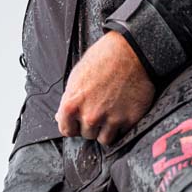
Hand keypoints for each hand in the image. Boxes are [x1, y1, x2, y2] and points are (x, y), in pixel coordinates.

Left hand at [55, 31, 154, 145]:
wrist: (130, 51)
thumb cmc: (102, 59)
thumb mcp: (77, 76)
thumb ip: (68, 99)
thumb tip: (61, 116)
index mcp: (72, 104)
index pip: (66, 130)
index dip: (73, 125)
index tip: (78, 122)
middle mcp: (90, 115)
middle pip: (86, 135)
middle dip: (91, 125)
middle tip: (100, 109)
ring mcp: (110, 119)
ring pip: (104, 139)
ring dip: (107, 129)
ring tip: (111, 112)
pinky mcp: (129, 119)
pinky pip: (122, 133)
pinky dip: (123, 125)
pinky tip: (123, 110)